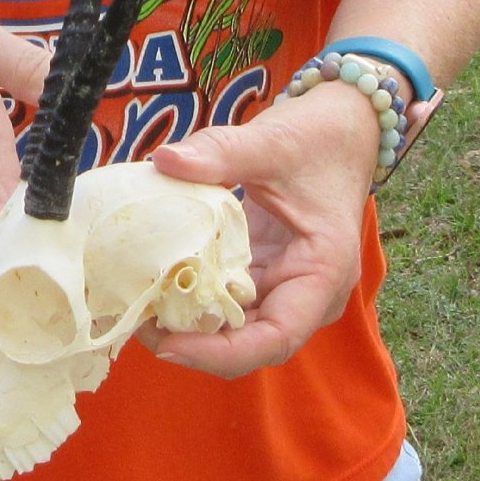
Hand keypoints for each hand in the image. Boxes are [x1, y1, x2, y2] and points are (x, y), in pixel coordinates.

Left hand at [140, 80, 380, 377]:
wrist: (342, 127)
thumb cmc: (320, 137)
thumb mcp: (272, 142)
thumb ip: (219, 152)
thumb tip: (163, 160)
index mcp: (323, 272)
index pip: (276, 337)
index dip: (220, 353)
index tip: (168, 344)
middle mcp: (307, 290)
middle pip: (249, 341)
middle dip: (193, 342)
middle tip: (137, 322)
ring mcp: (284, 282)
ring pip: (235, 325)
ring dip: (188, 323)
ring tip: (139, 306)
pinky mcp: (264, 270)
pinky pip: (227, 297)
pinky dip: (193, 295)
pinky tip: (156, 280)